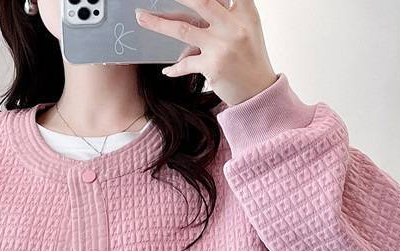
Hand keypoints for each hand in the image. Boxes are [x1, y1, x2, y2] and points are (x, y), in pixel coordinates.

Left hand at [136, 0, 276, 103]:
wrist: (259, 93)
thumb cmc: (250, 57)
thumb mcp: (248, 27)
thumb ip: (229, 10)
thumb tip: (198, 4)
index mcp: (245, 12)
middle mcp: (234, 26)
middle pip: (202, 2)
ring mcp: (222, 47)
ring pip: (183, 29)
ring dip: (158, 23)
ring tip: (141, 17)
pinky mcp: (213, 67)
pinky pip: (186, 63)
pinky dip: (175, 68)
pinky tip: (167, 70)